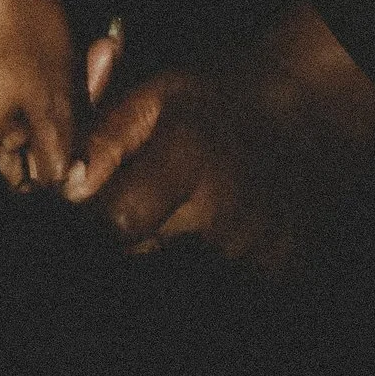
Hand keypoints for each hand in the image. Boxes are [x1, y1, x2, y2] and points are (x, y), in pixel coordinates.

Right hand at [0, 0, 81, 189]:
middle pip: (9, 125)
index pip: (17, 172)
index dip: (55, 150)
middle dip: (49, 100)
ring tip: (53, 32)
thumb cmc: (21, 19)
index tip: (80, 118)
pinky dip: (2, 40)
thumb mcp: (57, 93)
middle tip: (82, 62)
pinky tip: (21, 11)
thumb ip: (59, 148)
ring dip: (29, 70)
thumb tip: (61, 185)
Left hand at [64, 8, 374, 269]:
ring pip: (177, 272)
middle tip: (140, 198)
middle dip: (127, 234)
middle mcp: (224, 215)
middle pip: (142, 253)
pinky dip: (206, 259)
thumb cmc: (219, 98)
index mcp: (187, 161)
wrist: (306, 117)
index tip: (90, 210)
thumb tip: (68, 188)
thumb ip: (106, 139)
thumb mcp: (155, 94)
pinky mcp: (279, 275)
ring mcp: (256, 252)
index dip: (96, 222)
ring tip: (182, 206)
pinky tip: (214, 226)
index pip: (119, 223)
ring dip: (165, 248)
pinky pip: (221, 281)